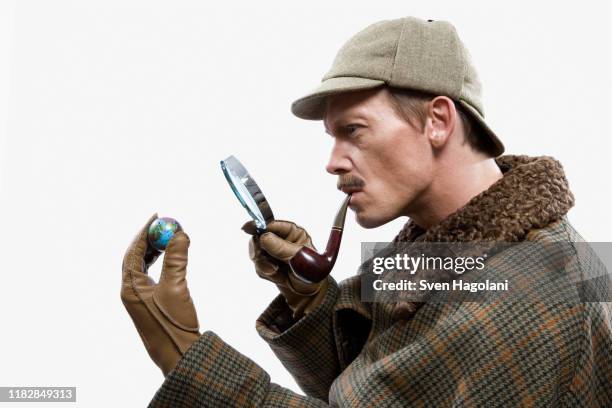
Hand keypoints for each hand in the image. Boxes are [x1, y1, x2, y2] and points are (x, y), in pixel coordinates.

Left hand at [121, 214, 199, 375]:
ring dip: (157, 251)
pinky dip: (161, 263)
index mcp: (130, 287)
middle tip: (165, 225)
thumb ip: (177, 259)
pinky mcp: (151, 304)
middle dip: (151, 239)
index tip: (157, 217)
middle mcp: (131, 291)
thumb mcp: (176, 287)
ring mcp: (140, 298)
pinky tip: (172, 258)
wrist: (178, 354)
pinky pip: (152, 276)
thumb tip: (181, 234)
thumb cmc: (173, 324)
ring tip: (171, 238)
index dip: (144, 232)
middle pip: (136, 257)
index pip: (133, 251)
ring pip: (144, 266)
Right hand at [243, 220, 328, 318]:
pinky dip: (266, 274)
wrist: (308, 292)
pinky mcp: (267, 262)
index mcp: (293, 233)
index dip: (259, 225)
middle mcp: (281, 239)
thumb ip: (282, 248)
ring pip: (256, 253)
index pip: (273, 224)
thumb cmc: (311, 273)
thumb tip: (264, 237)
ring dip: (265, 266)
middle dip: (260, 252)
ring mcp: (272, 251)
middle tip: (268, 263)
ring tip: (279, 273)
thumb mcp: (300, 259)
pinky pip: (257, 266)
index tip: (248, 228)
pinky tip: (279, 277)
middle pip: (259, 237)